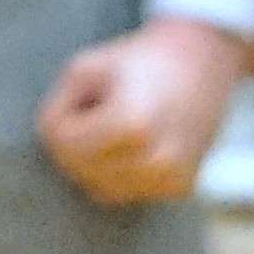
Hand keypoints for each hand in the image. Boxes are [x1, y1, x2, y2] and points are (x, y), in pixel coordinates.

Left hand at [41, 16, 244, 205]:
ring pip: (98, 190)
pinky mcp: (180, 187)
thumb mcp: (84, 67)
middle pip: (78, 171)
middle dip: (75, 142)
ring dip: (95, 162)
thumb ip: (55, 110)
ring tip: (117, 126)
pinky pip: (125, 192)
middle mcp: (157, 160)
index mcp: (132, 124)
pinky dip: (119, 172)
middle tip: (99, 109)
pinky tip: (136, 143)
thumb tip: (53, 153)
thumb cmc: (136, 61)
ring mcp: (171, 178)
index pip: (61, 143)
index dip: (63, 114)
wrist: (200, 63)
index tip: (83, 94)